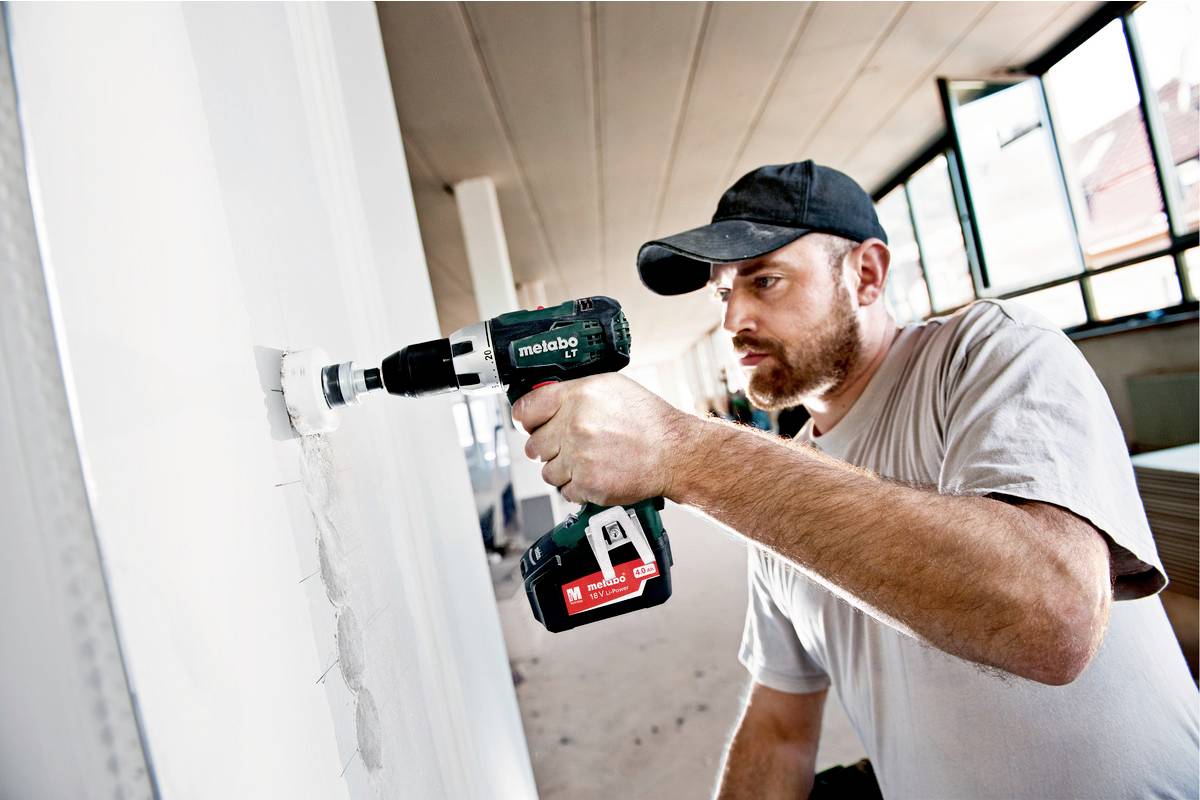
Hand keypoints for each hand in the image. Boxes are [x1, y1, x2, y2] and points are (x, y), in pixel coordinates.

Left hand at [512, 374, 693, 504]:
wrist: (676, 453)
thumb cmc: (648, 420)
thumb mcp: (611, 388)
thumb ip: (573, 393)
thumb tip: (543, 403)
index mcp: (577, 396)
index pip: (525, 410)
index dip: (526, 420)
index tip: (529, 425)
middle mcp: (575, 425)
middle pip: (534, 446)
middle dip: (549, 448)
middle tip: (568, 446)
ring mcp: (580, 457)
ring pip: (547, 472)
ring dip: (563, 470)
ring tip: (589, 461)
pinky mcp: (588, 484)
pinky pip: (565, 491)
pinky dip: (578, 487)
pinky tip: (598, 474)